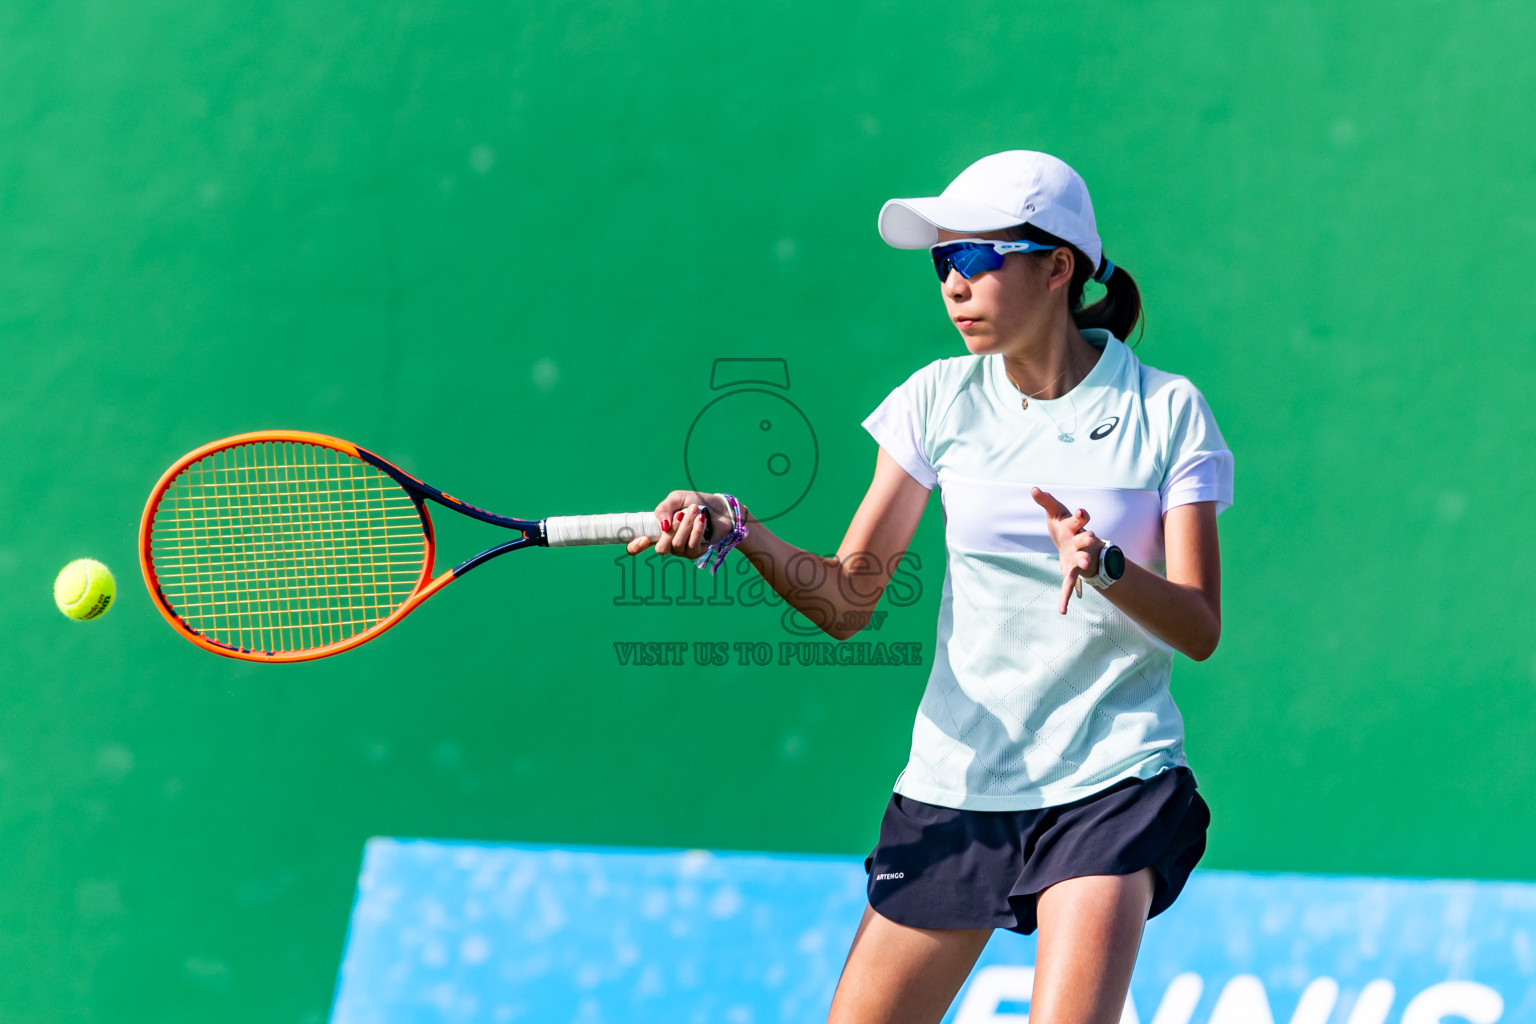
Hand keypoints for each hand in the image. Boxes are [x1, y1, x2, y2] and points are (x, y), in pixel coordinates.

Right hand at [625, 490, 731, 558]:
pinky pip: (692, 546)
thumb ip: (664, 509)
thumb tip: (662, 526)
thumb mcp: (676, 498)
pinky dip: (696, 530)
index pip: (637, 547)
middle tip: (682, 514)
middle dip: (672, 530)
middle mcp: (668, 543)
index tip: (644, 539)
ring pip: (677, 545)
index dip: (635, 547)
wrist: (720, 507)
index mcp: (658, 531)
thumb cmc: (696, 503)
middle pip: (661, 549)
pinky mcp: (696, 552)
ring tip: (695, 511)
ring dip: (686, 526)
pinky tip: (701, 519)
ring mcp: (682, 550)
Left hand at [1030, 487, 1105, 614]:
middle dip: (1088, 538)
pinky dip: (1065, 597)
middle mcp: (1081, 541)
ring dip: (1083, 562)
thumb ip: (1046, 501)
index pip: (1081, 518)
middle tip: (1090, 536)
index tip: (1080, 511)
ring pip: (1082, 560)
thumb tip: (1033, 489)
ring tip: (1084, 565)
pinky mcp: (1072, 571)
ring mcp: (1078, 557)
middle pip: (1087, 538)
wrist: (1072, 544)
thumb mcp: (1055, 512)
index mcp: (1075, 525)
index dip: (1081, 515)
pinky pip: (1069, 585)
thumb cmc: (1065, 526)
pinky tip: (1062, 610)